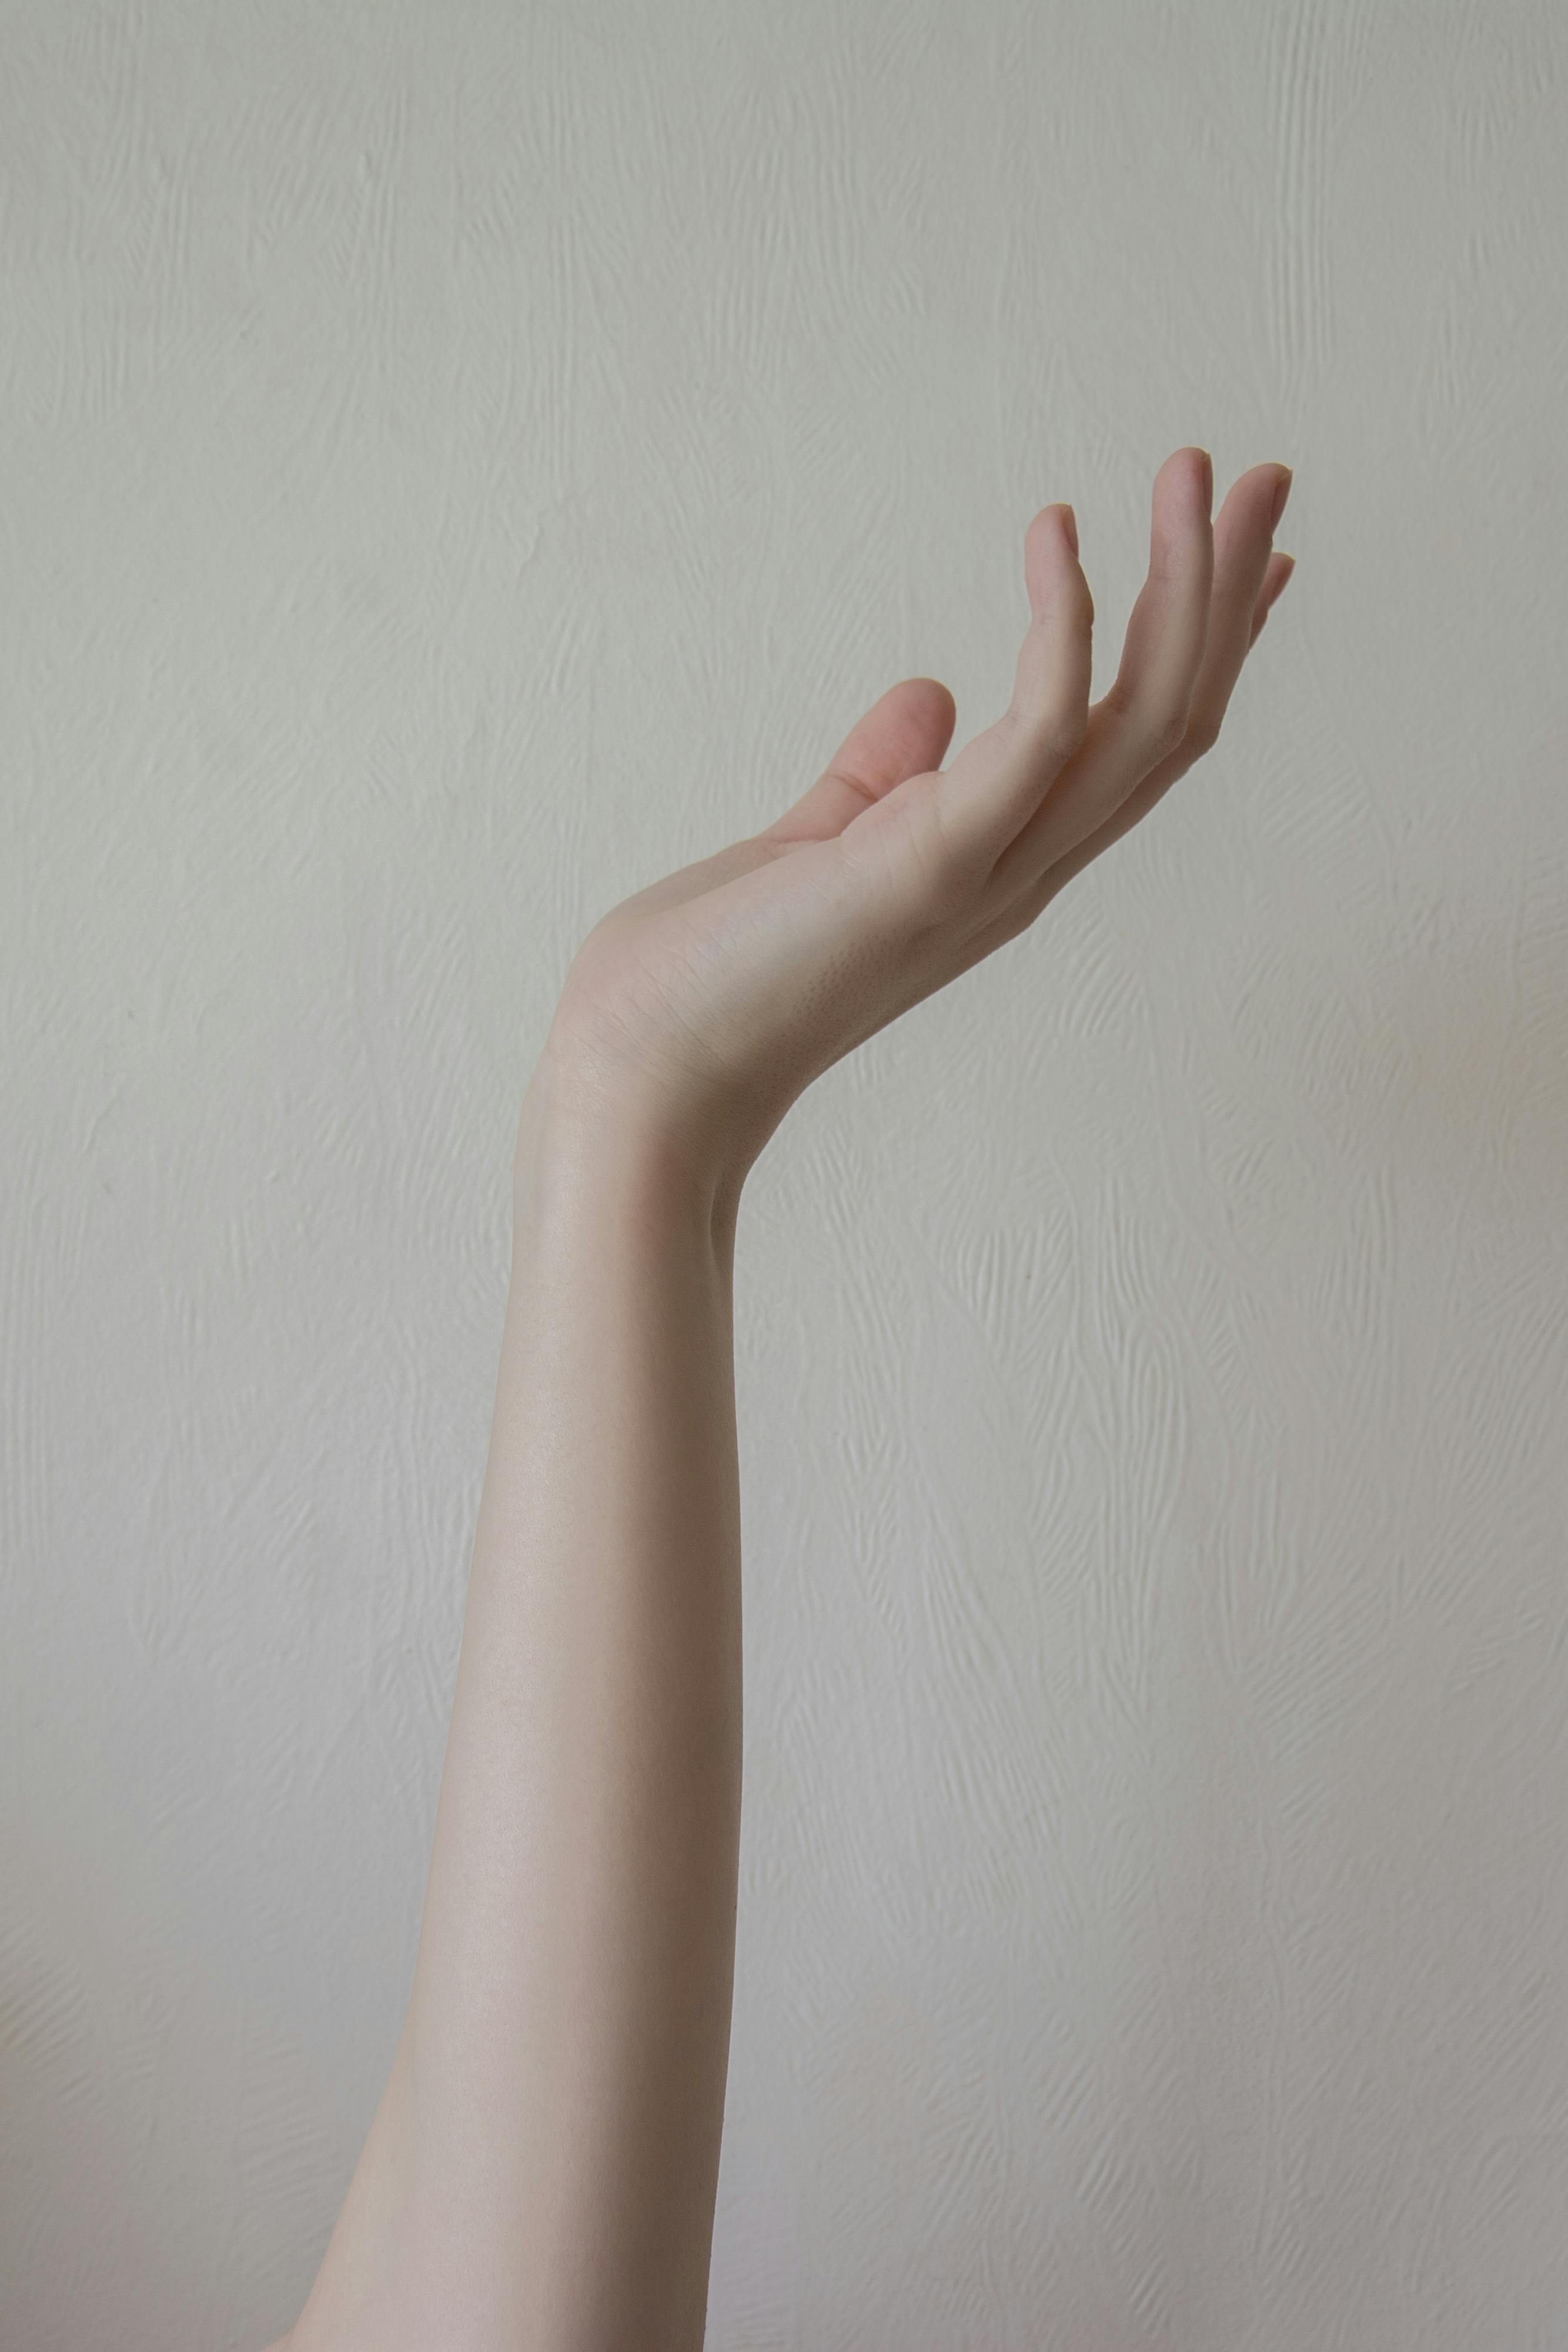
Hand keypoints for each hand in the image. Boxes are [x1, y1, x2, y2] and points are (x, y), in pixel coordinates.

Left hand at [540, 447, 1294, 1190]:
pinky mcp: (933, 861)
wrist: (645, 1077)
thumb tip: (925, 695)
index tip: (1242, 555)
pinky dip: (1063, 625)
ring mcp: (988, 871)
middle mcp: (1022, 871)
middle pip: (1172, 723)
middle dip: (1223, 595)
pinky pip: (1041, 729)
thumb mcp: (814, 842)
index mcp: (1000, 863)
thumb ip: (878, 774)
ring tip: (1195, 470)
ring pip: (1143, 721)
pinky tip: (1056, 530)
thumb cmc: (712, 975)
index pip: (1134, 747)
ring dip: (1185, 587)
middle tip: (1265, 476)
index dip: (1199, 649)